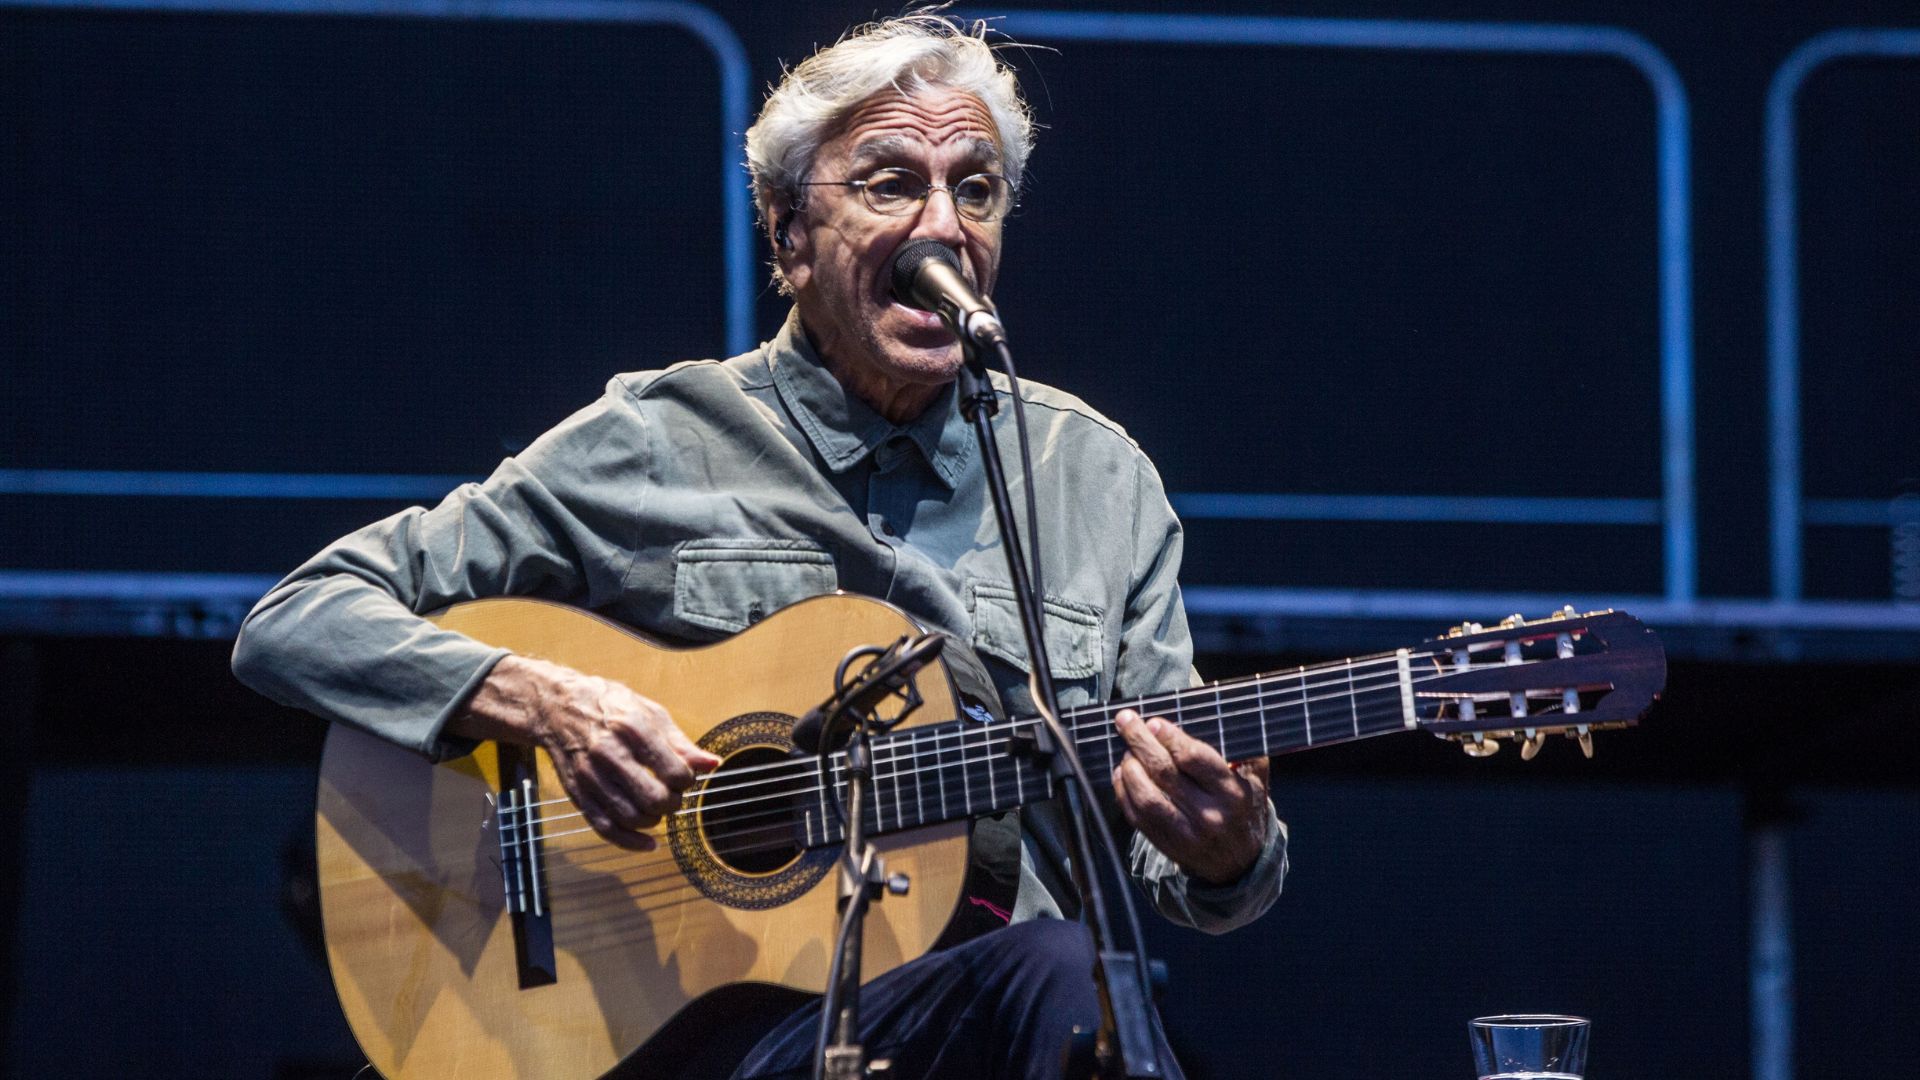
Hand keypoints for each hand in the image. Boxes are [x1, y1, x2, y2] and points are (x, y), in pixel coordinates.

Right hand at [457, 654, 719, 849]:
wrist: (557, 707)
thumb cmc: (609, 706)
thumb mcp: (649, 713)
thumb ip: (680, 743)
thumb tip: (712, 764)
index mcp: (631, 728)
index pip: (673, 771)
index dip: (687, 780)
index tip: (685, 777)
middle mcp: (608, 753)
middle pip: (652, 798)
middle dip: (672, 804)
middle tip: (674, 796)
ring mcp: (589, 776)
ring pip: (630, 816)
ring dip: (654, 821)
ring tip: (658, 809)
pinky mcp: (577, 793)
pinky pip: (605, 828)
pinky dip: (630, 842)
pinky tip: (648, 842)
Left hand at [1109, 708, 1270, 884]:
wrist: (1240, 864)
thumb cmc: (1244, 809)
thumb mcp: (1256, 779)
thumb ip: (1244, 749)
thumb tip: (1218, 715)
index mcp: (1233, 793)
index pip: (1194, 759)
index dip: (1169, 736)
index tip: (1154, 722)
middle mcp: (1209, 814)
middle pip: (1165, 772)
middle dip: (1140, 742)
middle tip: (1125, 721)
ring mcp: (1186, 833)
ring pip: (1147, 798)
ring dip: (1130, 769)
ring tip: (1126, 751)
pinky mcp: (1167, 845)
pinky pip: (1137, 817)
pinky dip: (1123, 792)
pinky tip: (1122, 774)